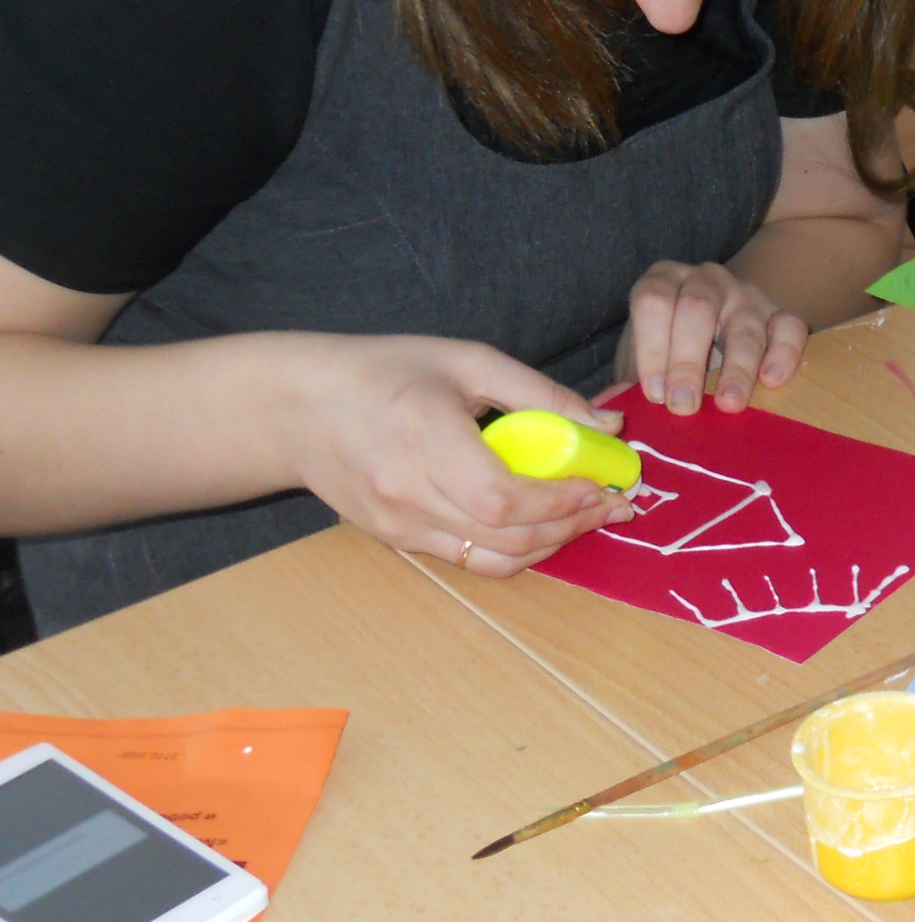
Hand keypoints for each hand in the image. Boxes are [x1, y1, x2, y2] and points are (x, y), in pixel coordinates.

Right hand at [278, 334, 633, 574]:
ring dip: (550, 545)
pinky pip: (467, 557)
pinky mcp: (394, 539)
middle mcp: (408, 493)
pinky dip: (513, 547)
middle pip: (507, 538)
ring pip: (492, 560)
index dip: (564, 502)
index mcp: (425, 441)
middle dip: (573, 527)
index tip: (605, 485)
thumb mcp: (466, 361)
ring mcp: (398, 524)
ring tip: (585, 517)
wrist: (293, 407)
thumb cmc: (382, 371)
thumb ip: (540, 393)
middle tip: (613, 505)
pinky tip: (539, 523)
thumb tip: (606, 426)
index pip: (506, 500)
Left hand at [621, 260, 805, 413]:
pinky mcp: (779, 313)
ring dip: (736, 369)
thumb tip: (606, 410)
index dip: (652, 348)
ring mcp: (746, 294)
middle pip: (697, 309)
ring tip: (728, 405)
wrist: (715, 320)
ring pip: (744, 324)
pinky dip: (784, 354)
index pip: (654, 301)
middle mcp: (705, 279)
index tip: (654, 393)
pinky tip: (772, 381)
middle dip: (688, 361)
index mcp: (663, 280)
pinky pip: (789, 327)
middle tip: (684, 406)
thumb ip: (626, 380)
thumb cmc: (669, 343)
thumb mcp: (641, 355)